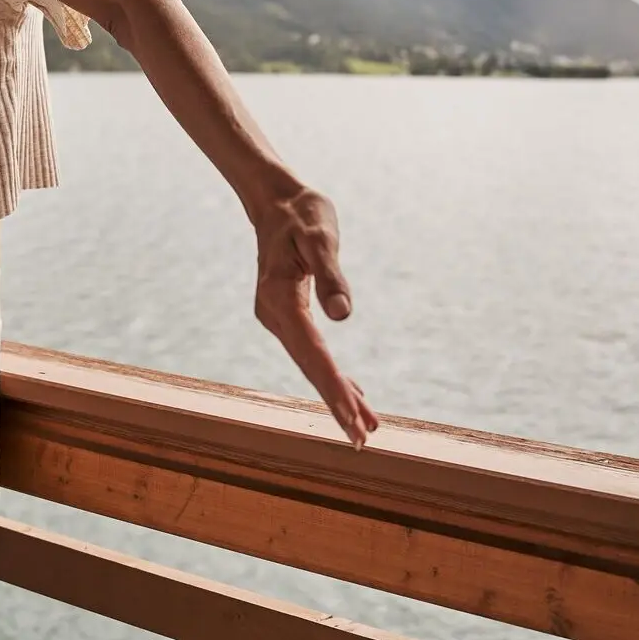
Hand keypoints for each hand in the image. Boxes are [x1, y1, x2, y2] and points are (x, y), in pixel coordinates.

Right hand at [247, 185, 379, 447]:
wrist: (277, 200)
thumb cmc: (301, 213)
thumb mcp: (320, 237)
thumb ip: (332, 275)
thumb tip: (344, 316)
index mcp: (279, 298)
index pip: (312, 352)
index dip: (334, 386)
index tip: (352, 417)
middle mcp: (273, 314)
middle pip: (309, 366)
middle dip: (336, 403)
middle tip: (362, 439)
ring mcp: (278, 317)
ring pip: (310, 364)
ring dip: (336, 394)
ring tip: (365, 427)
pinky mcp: (287, 315)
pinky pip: (311, 352)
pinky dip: (331, 374)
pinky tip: (353, 394)